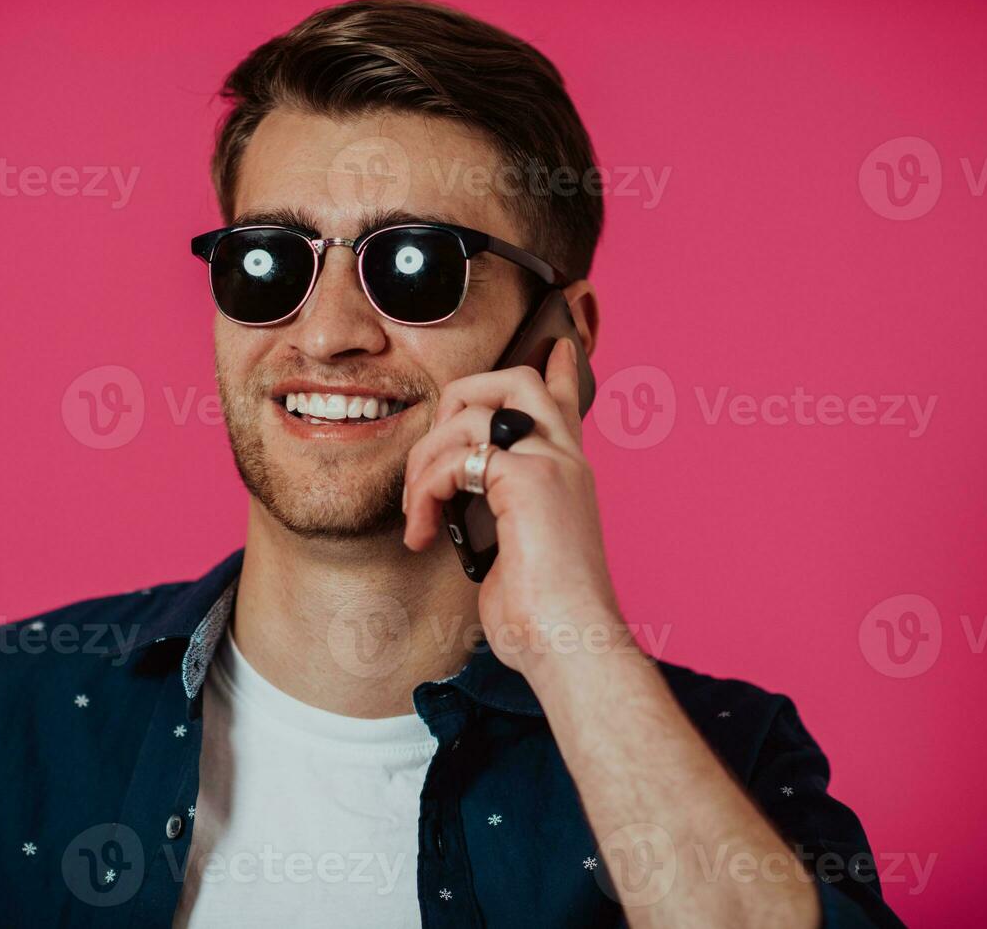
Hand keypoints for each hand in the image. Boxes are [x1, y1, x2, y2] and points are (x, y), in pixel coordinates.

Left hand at [401, 338, 622, 675]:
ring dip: (425, 461)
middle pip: (517, 380)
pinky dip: (426, 490)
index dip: (559, 367)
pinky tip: (425, 531)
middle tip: (432, 457)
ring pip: (473, 411)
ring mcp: (549, 463)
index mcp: (569, 475)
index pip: (566, 403)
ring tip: (417, 514)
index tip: (559, 343)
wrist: (569, 643)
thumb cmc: (544, 618)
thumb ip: (503, 522)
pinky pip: (456, 457)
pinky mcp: (526, 479)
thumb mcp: (520, 557)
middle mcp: (565, 460)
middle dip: (460, 398)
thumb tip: (463, 520)